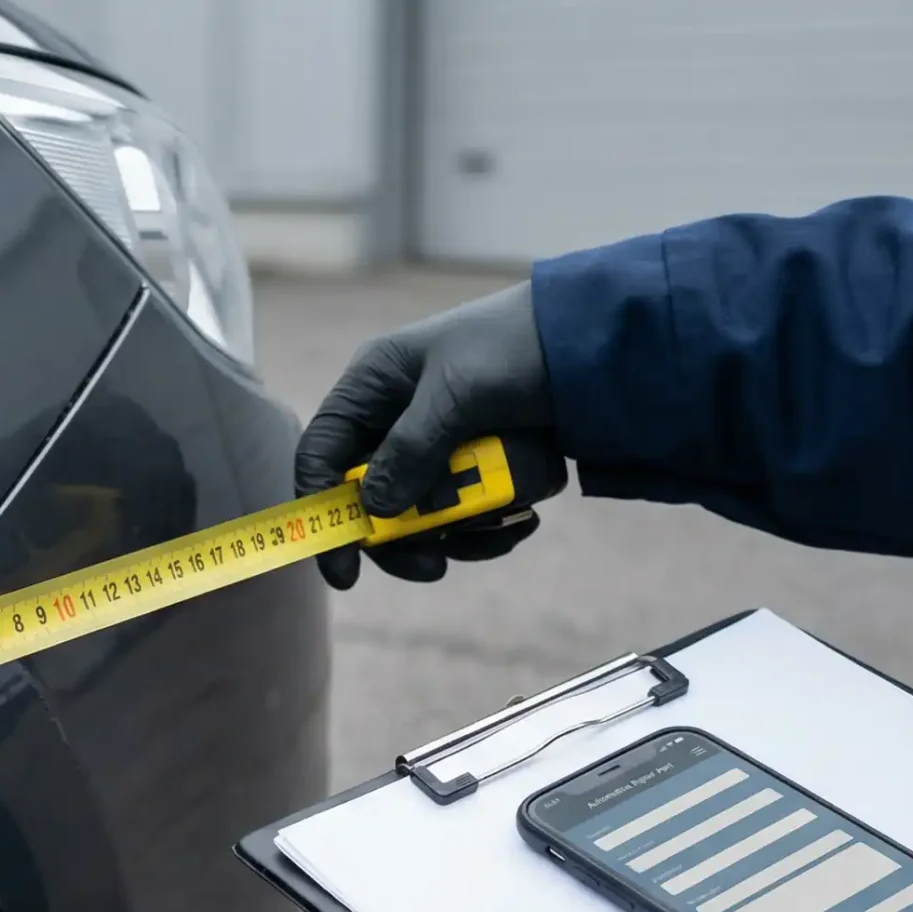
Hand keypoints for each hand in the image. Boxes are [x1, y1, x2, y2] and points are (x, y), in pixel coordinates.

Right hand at [294, 282, 554, 587]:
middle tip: (435, 565)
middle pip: (372, 500)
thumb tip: (375, 508)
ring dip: (460, 533)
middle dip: (404, 537)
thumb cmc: (513, 347)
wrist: (592, 342)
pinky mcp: (479, 464)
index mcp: (374, 387)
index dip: (320, 510)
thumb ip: (411, 450)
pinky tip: (525, 518)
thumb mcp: (457, 393)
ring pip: (424, 515)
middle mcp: (398, 420)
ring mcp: (439, 446)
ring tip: (507, 522)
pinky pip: (467, 514)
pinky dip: (492, 525)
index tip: (343, 569)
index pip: (322, 453)